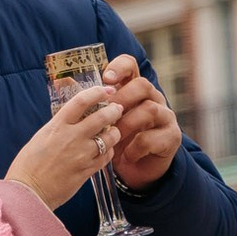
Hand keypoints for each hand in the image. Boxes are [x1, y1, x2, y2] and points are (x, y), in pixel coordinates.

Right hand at [5, 85, 123, 204]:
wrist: (29, 191)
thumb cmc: (28, 164)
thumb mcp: (41, 137)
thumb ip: (59, 127)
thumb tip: (73, 120)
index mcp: (57, 126)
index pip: (81, 101)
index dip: (96, 92)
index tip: (104, 90)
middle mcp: (72, 137)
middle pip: (102, 117)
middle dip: (114, 110)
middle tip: (117, 108)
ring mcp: (82, 155)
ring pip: (110, 137)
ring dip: (115, 132)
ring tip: (113, 131)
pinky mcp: (88, 171)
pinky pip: (107, 157)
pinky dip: (109, 151)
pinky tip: (106, 150)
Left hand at [99, 53, 180, 188]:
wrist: (135, 169)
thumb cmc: (115, 139)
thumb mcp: (101, 120)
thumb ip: (89, 102)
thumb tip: (64, 81)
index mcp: (134, 89)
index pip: (130, 66)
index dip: (119, 67)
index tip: (106, 78)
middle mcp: (153, 98)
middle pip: (142, 85)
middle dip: (122, 98)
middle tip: (107, 113)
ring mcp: (165, 117)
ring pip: (150, 110)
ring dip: (127, 124)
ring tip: (114, 136)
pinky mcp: (171, 137)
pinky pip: (153, 137)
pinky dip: (136, 147)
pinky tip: (125, 155)